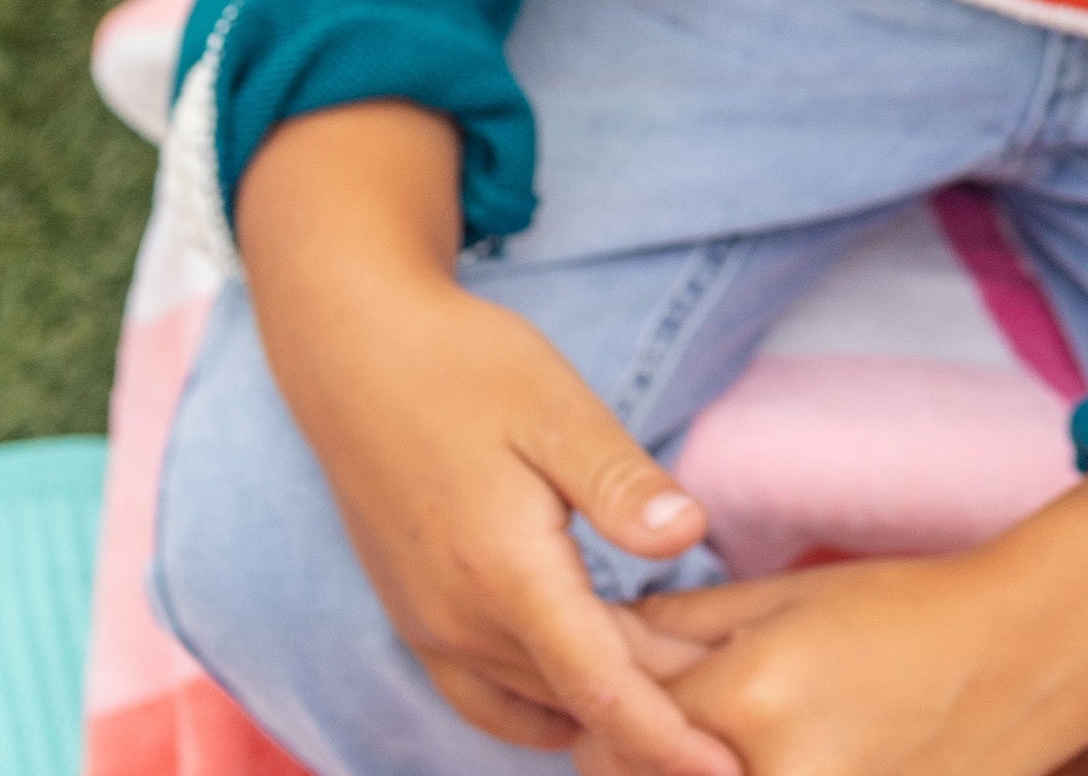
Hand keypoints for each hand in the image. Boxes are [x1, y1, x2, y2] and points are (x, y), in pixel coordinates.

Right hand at [237, 103, 741, 775]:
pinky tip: (593, 681)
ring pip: (533, 702)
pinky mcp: (416, 613)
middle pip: (576, 701)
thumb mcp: (558, 408)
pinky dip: (547, 702)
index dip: (666, 740)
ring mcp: (429, 625)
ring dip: (604, 711)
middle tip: (733, 723)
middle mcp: (459, 622)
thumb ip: (621, 483)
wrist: (354, 352)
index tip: (724, 772)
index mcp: (504, 577)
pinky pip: (487, 694)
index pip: (601, 689)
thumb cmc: (465, 368)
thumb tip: (690, 537)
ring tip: (681, 704)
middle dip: (654, 722)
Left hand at [589, 470, 1087, 775]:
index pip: (618, 724)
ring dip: (692, 772)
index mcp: (751, 699)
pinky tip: (779, 754)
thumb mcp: (788, 596)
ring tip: (735, 738)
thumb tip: (600, 640)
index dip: (605, 703)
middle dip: (638, 756)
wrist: (1026, 654)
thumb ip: (684, 627)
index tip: (609, 691)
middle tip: (664, 724)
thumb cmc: (908, 609)